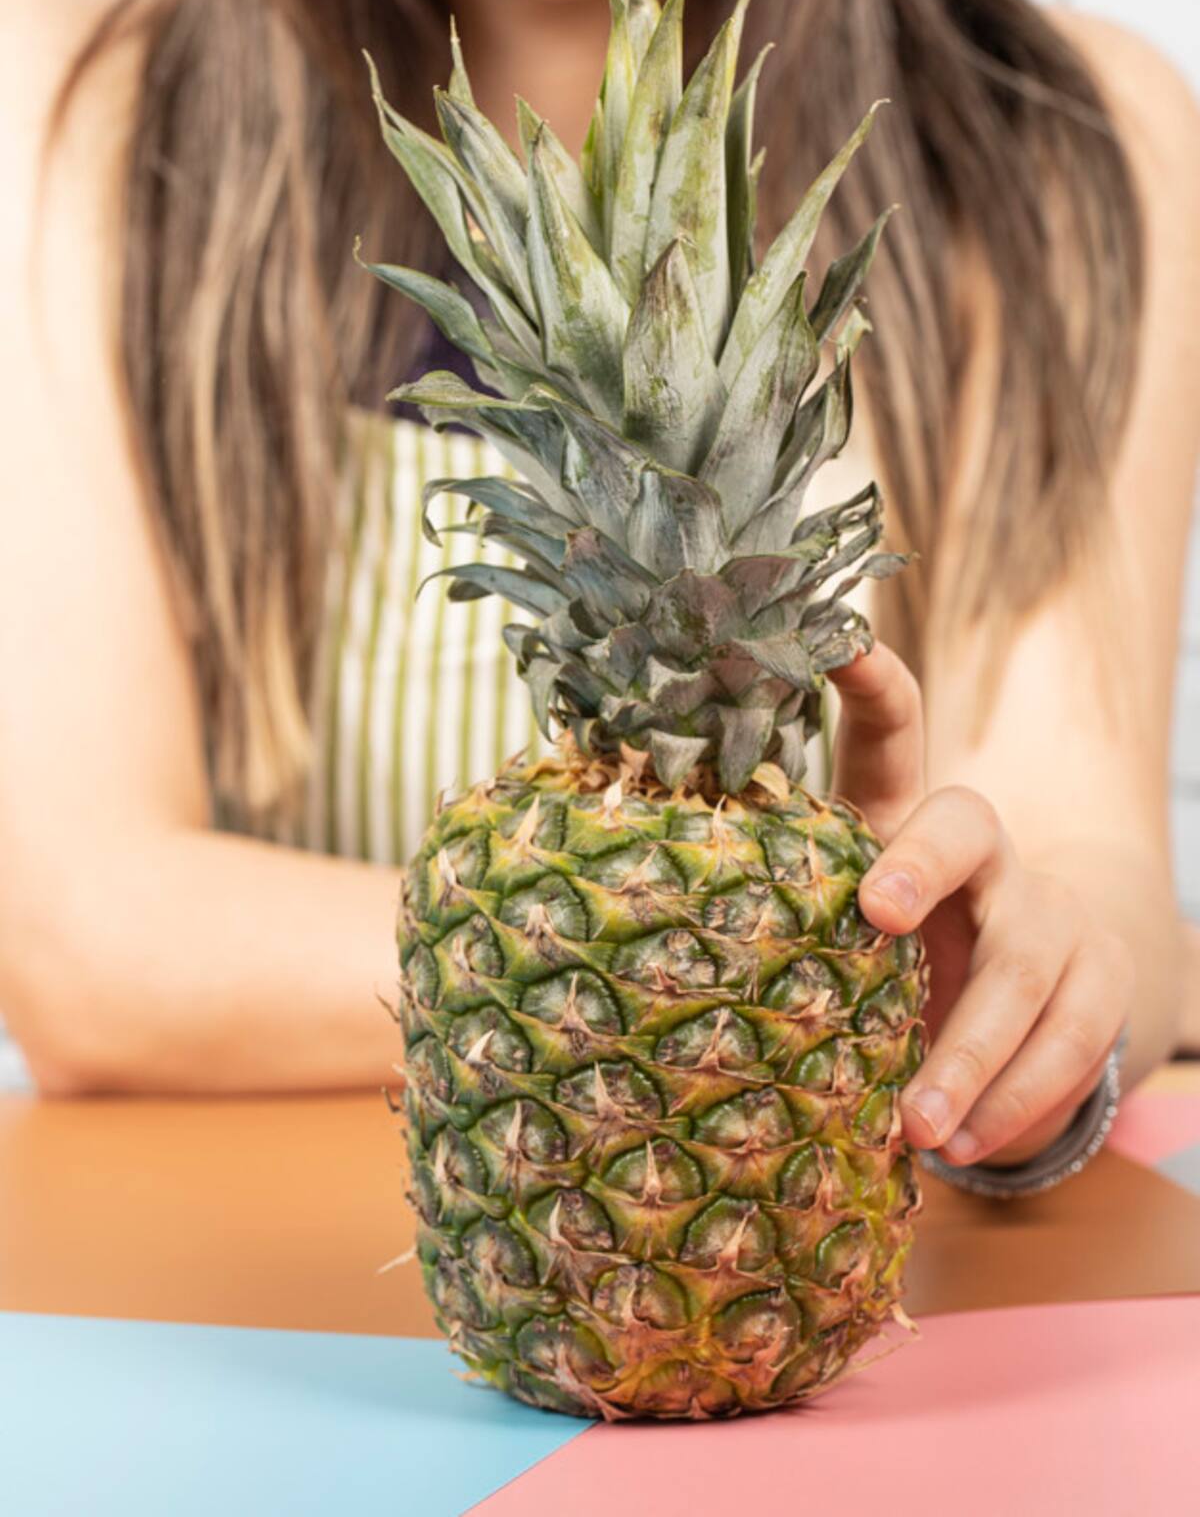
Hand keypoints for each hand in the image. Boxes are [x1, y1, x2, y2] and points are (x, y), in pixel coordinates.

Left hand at [824, 641, 1131, 1165]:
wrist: (1023, 991)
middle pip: (964, 827)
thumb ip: (777, 918)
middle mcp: (978, 846)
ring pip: (1025, 961)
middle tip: (875, 914)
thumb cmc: (885, 952)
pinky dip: (1014, 1100)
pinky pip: (1072, 1039)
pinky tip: (960, 1146)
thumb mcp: (832, 924)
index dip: (868, 680)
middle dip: (920, 863)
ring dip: (973, 1050)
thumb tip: (630, 956)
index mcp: (903, 816)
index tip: (832, 642)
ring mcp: (1045, 909)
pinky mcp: (1097, 980)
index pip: (891, 731)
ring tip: (917, 1124)